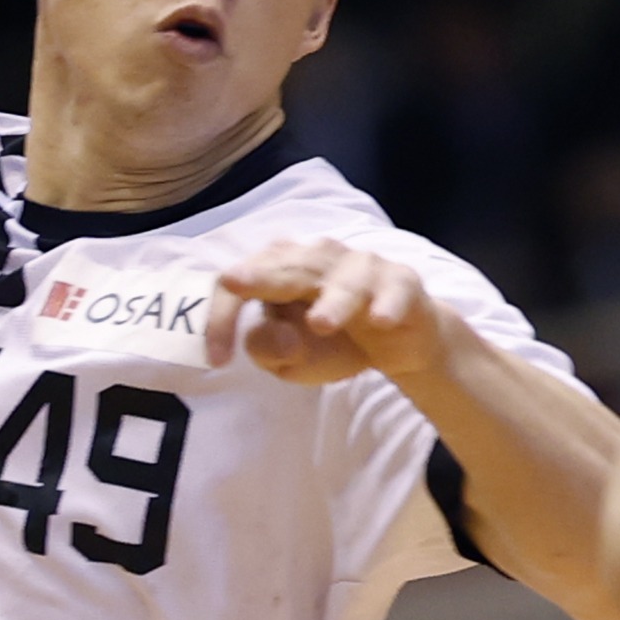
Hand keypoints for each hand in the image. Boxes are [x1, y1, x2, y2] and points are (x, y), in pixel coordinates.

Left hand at [216, 235, 460, 400]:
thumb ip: (268, 348)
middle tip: (237, 284)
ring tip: (320, 323)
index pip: (242, 282)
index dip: (224, 316)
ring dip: (333, 299)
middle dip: (263, 277)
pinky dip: (388, 304)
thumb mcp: (289, 358)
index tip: (217, 359)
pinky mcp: (401, 283)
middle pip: (288, 266)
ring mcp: (362, 268)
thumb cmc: (334, 342)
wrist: (398, 342)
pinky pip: (395, 290)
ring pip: (345, 278)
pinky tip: (380, 320)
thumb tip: (282, 338)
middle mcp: (319, 260)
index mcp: (281, 272)